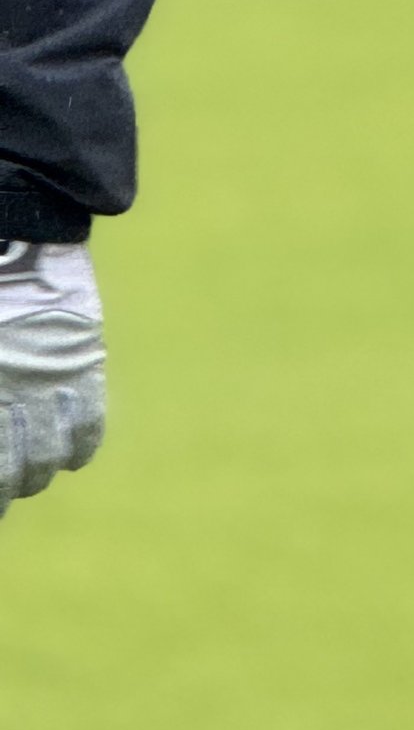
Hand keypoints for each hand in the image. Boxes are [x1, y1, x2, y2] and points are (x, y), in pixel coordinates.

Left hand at [0, 241, 106, 516]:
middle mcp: (12, 400)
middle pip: (12, 476)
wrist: (15, 234)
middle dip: (7, 491)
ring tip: (33, 476)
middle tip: (5, 495)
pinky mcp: (83, 365)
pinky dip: (79, 449)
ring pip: (47, 462)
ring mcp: (48, 385)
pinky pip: (88, 428)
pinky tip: (70, 456)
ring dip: (38, 475)